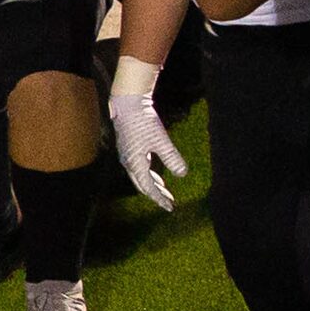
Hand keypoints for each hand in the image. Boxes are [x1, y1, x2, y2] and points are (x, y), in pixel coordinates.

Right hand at [108, 92, 187, 211]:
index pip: (148, 188)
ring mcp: (127, 156)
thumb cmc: (143, 121)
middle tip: (169, 202)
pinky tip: (154, 172)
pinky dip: (148, 174)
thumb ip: (171, 157)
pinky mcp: (129, 149)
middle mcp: (128, 163)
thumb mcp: (161, 140)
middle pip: (142, 185)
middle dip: (156, 194)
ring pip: (139, 177)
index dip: (159, 198)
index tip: (170, 207)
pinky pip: (138, 168)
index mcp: (135, 163)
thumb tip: (182, 174)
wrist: (127, 103)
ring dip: (152, 185)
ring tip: (164, 190)